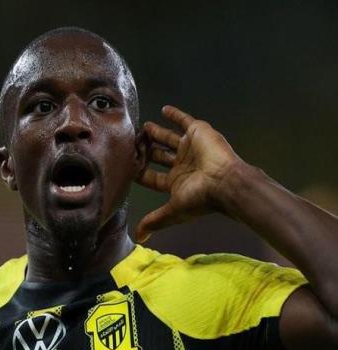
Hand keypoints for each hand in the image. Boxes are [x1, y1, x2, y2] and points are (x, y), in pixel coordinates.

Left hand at [135, 105, 243, 242]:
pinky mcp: (198, 133)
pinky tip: (164, 110)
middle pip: (158, 156)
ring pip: (168, 139)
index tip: (125, 165)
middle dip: (145, 151)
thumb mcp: (173, 210)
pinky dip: (175, 115)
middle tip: (131, 143)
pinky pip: (184, 121)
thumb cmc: (200, 197)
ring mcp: (189, 148)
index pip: (151, 177)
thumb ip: (155, 220)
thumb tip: (138, 238)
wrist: (225, 181)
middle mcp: (181, 165)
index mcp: (175, 182)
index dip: (139, 172)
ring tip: (142, 128)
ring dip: (155, 134)